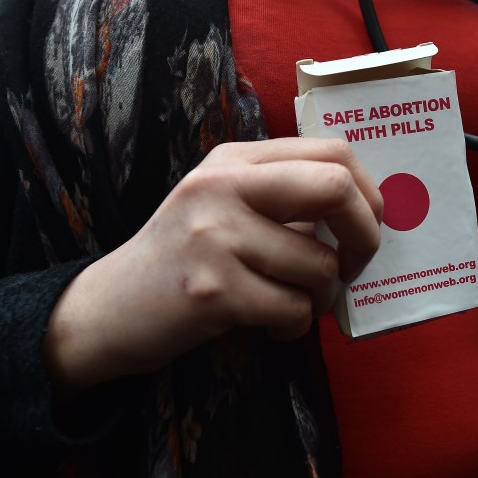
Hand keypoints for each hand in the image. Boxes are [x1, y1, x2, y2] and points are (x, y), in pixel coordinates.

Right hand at [44, 138, 382, 394]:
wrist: (108, 309)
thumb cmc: (184, 259)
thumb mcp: (224, 206)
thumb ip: (284, 199)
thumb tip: (369, 215)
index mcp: (234, 159)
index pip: (332, 151)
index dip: (368, 193)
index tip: (367, 226)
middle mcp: (223, 186)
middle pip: (336, 187)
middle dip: (366, 237)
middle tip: (354, 267)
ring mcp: (215, 236)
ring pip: (320, 265)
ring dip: (321, 298)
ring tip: (291, 303)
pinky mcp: (213, 290)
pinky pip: (294, 309)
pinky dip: (294, 326)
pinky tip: (270, 325)